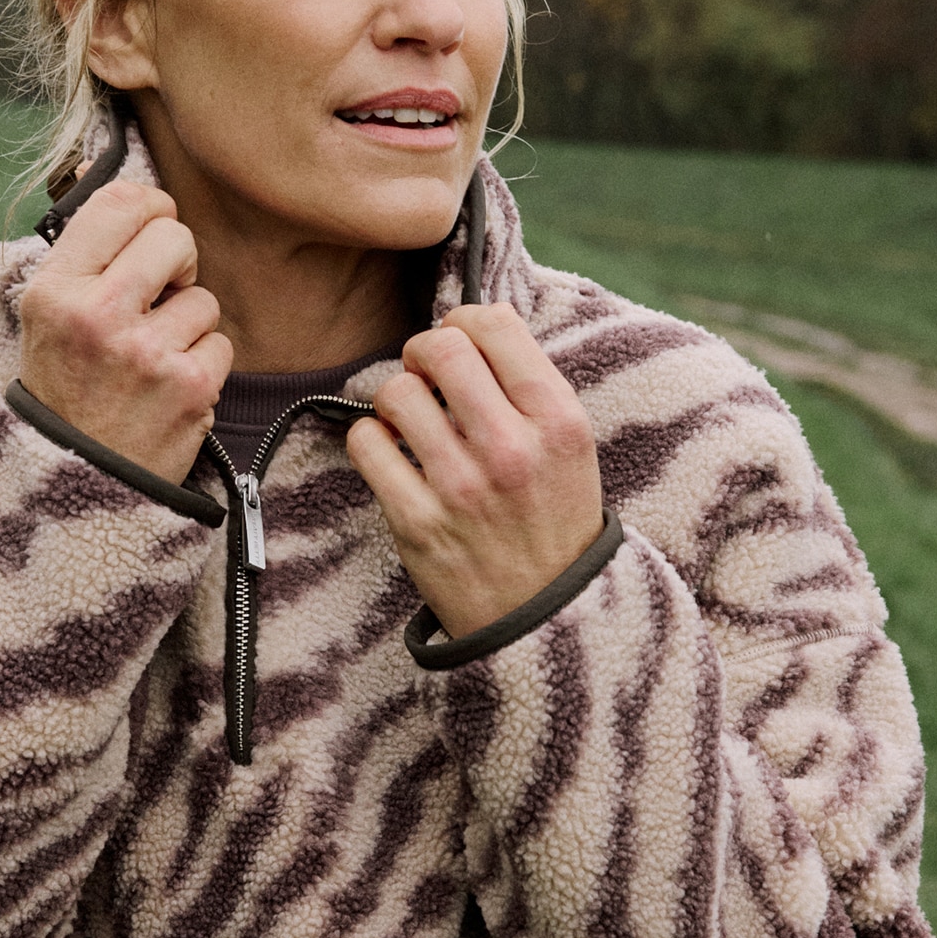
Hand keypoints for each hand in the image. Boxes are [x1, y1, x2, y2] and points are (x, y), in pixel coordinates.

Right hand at [16, 181, 232, 484]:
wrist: (74, 480)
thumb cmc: (66, 388)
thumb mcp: (48, 315)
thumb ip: (87, 255)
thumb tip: (127, 188)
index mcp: (55, 288)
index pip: (121, 201)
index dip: (151, 209)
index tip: (151, 232)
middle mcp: (97, 314)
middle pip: (175, 237)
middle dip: (178, 264)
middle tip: (158, 298)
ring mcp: (146, 352)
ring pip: (204, 297)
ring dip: (188, 325)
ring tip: (153, 360)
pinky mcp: (189, 387)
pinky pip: (221, 343)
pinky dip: (204, 366)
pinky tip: (171, 390)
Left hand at [345, 304, 604, 641]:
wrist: (545, 617)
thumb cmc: (553, 521)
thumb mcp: (570, 448)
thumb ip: (529, 385)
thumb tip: (474, 320)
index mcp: (558, 422)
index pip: (495, 325)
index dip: (466, 321)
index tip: (460, 343)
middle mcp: (512, 449)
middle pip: (440, 347)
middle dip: (423, 351)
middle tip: (426, 374)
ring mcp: (461, 488)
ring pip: (397, 392)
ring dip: (396, 398)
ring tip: (411, 422)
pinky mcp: (417, 523)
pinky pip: (366, 444)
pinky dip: (370, 440)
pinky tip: (392, 455)